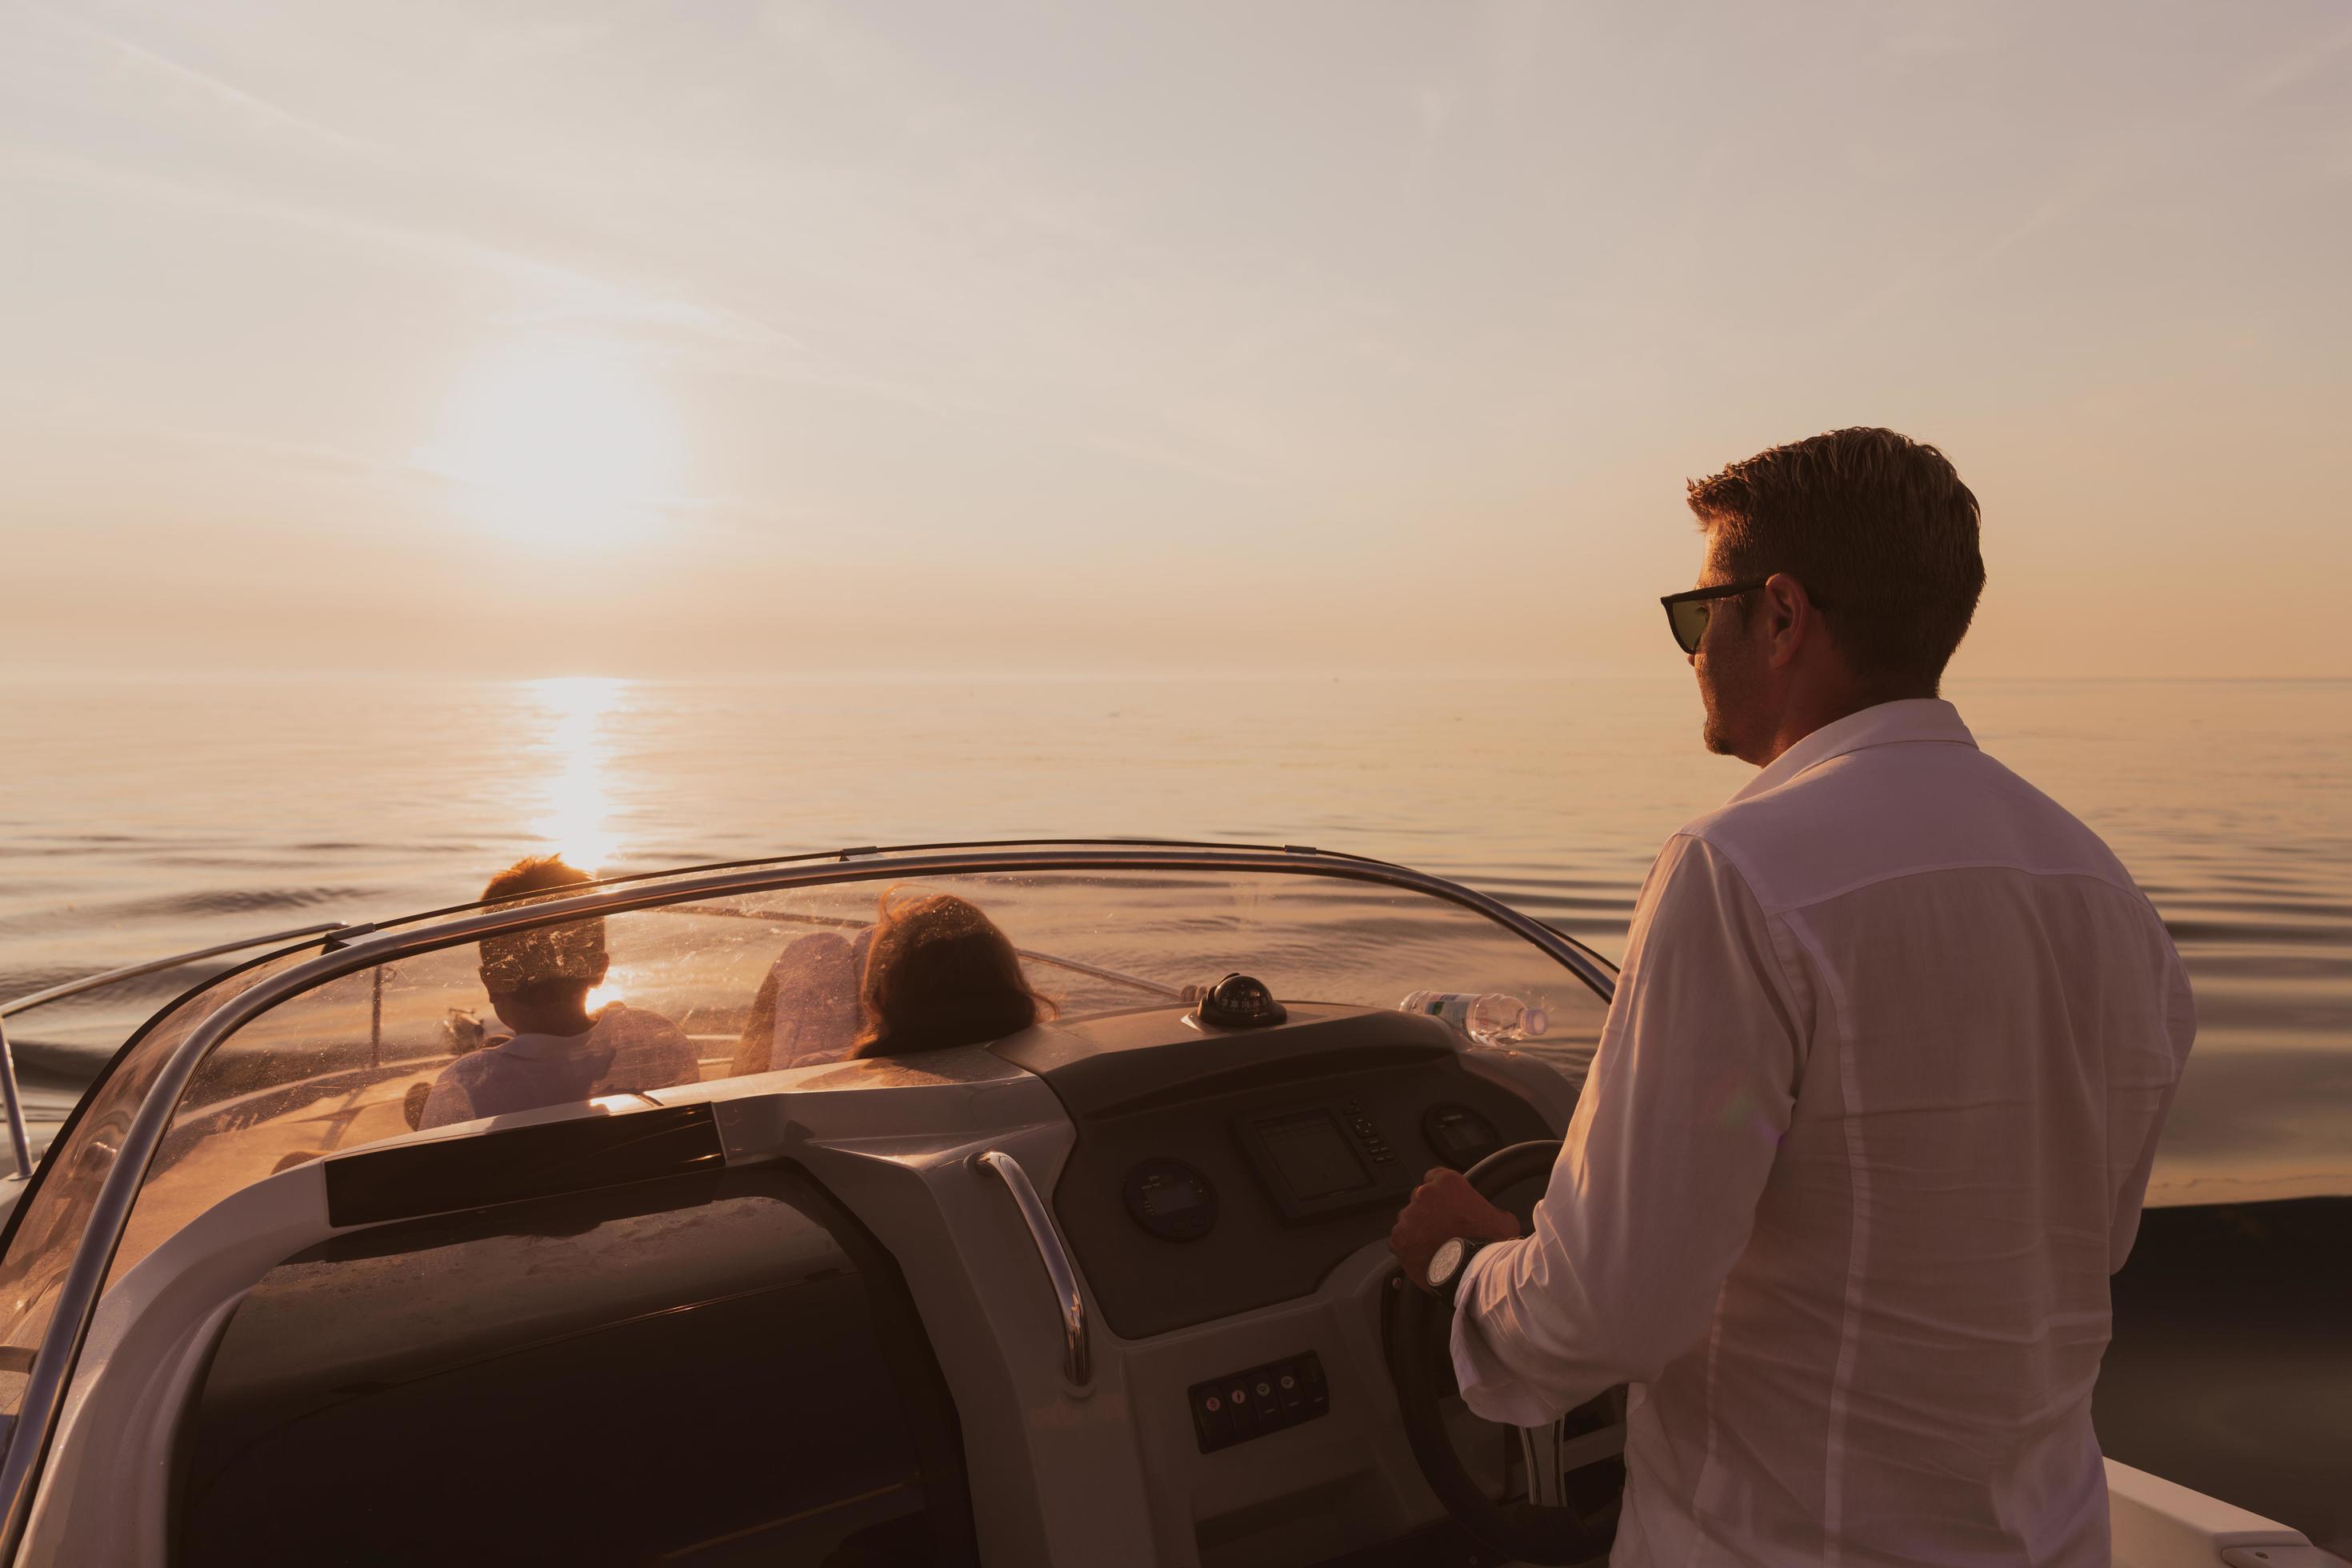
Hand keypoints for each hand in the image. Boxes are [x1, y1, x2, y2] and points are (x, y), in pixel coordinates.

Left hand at [1390, 1167, 1519, 1292]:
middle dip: (1429, 1210)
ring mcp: (1408, 1217)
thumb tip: (1494, 1216)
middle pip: (1420, 1198)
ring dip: (1417, 1228)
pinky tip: (1424, 1256)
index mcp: (1448, 1182)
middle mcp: (1424, 1194)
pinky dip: (1408, 1247)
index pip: (1435, 1176)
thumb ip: (1492, 1211)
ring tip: (1434, 1245)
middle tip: (1443, 1228)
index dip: (1441, 1193)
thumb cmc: (1489, 1244)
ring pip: (1408, 1219)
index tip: (1447, 1204)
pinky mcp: (1399, 1239)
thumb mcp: (1503, 1220)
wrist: (1474, 1271)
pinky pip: (1399, 1240)